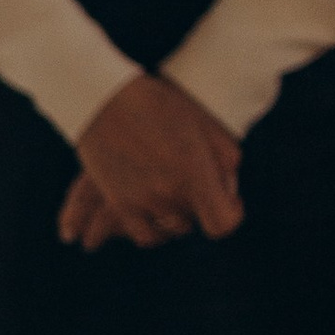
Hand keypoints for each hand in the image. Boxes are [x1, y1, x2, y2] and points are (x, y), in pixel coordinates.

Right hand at [64, 73, 241, 250]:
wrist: (105, 98)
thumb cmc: (161, 105)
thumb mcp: (207, 126)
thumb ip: (226, 164)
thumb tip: (228, 194)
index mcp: (194, 173)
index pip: (222, 223)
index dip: (230, 213)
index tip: (227, 200)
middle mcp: (168, 193)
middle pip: (196, 221)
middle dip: (198, 203)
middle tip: (189, 177)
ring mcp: (141, 202)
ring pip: (171, 229)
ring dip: (175, 215)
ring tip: (169, 189)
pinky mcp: (119, 204)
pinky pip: (145, 236)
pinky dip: (154, 228)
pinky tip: (155, 209)